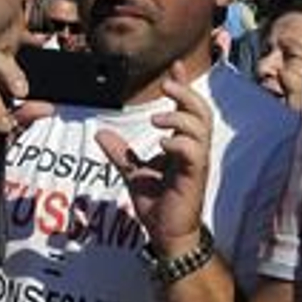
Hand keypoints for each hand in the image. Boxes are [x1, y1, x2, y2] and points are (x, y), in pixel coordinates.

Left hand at [96, 62, 212, 256]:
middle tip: (167, 83)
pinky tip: (163, 143)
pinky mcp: (194, 177)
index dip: (182, 85)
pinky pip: (194, 152)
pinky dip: (179, 142)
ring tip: (157, 117)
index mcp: (182, 144)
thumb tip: (100, 134)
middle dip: (186, 92)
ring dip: (179, 116)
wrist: (167, 234)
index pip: (187, 108)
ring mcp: (196, 162)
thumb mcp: (133, 173)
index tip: (172, 67)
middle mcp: (194, 149)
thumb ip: (121, 153)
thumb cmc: (158, 204)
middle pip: (201, 110)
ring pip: (201, 126)